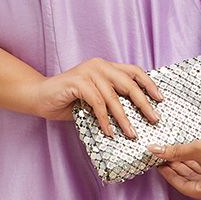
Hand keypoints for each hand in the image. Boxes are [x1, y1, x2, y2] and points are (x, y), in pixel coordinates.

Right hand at [29, 58, 164, 137]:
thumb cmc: (68, 100)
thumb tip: (136, 117)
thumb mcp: (95, 99)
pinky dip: (105, 119)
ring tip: (131, 134)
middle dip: (143, 103)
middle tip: (153, 119)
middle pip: (128, 83)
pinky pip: (97, 103)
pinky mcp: (77, 82)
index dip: (149, 84)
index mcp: (106, 67)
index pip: (134, 71)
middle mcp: (99, 66)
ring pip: (113, 96)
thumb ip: (112, 100)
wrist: (40, 97)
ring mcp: (88, 72)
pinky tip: (109, 132)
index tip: (160, 99)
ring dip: (124, 118)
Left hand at [146, 131, 200, 199]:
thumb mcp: (198, 149)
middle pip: (196, 183)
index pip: (182, 186)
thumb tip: (152, 150)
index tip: (160, 164)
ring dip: (196, 169)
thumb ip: (175, 152)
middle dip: (182, 170)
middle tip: (170, 158)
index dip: (169, 174)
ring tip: (184, 156)